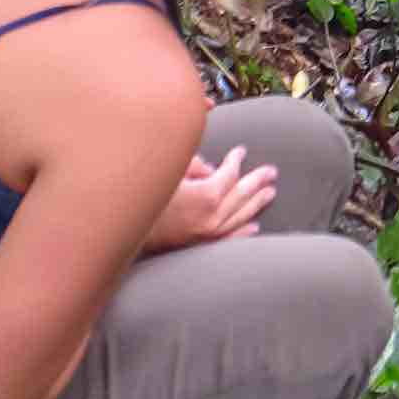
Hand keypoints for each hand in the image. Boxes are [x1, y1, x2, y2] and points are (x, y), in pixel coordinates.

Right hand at [142, 146, 277, 254]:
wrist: (126, 232)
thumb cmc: (146, 197)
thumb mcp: (170, 172)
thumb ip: (194, 165)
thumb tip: (212, 168)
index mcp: (206, 195)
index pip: (230, 174)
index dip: (236, 160)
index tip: (240, 151)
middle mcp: (212, 218)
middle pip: (242, 194)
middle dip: (258, 180)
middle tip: (272, 171)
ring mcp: (208, 235)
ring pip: (240, 216)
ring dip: (256, 203)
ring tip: (270, 192)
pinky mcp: (200, 247)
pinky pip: (229, 239)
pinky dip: (243, 232)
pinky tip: (254, 227)